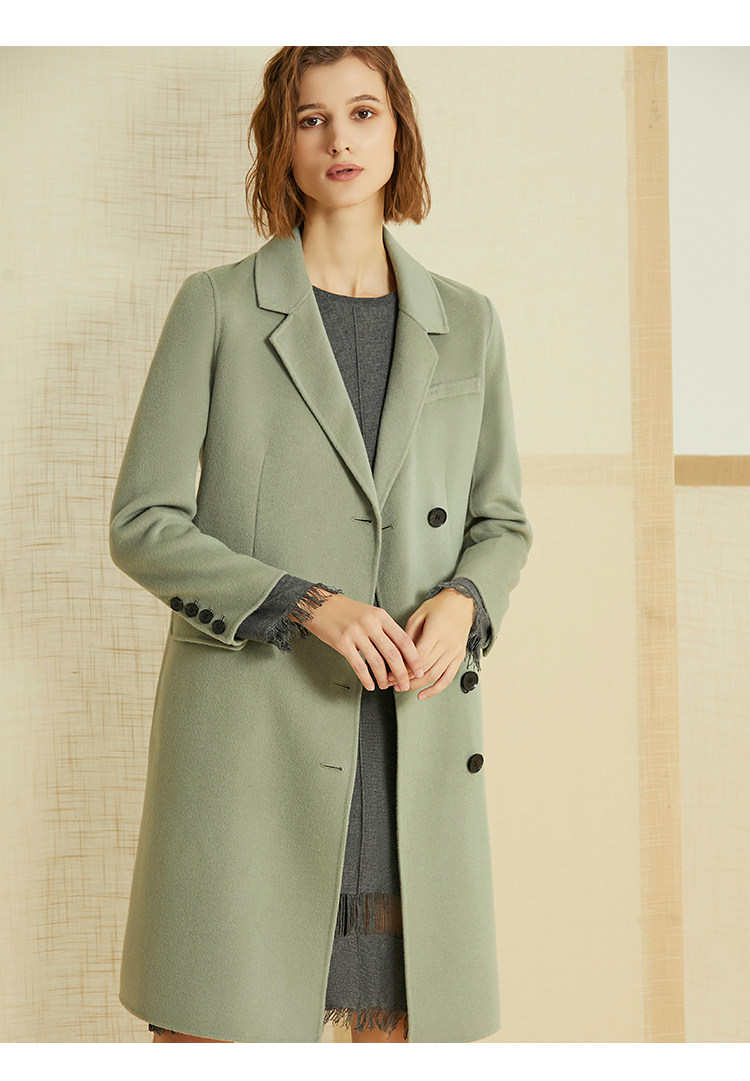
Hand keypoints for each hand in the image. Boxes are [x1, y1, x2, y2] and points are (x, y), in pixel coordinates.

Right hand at [303, 593, 426, 693]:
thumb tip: (402, 652)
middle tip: (405, 686)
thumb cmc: (347, 611)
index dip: (414, 658)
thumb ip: (385, 629)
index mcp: (381, 616)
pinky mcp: (342, 643)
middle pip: (393, 654)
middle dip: (402, 673)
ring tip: (386, 687)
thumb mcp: (370, 614)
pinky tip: (370, 685)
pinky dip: (366, 679)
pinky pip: (358, 666)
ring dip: (384, 678)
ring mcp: (356, 633)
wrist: (320, 605)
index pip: (404, 640)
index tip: (420, 670)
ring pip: (376, 662)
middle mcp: (370, 624)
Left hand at [386, 588, 474, 700]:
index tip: (391, 673)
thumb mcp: (418, 615)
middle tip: (392, 682)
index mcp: (436, 631)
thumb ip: (408, 635)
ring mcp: (455, 652)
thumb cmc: (438, 607)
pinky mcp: (459, 658)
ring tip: (403, 688)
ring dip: (417, 685)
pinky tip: (422, 694)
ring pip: (435, 675)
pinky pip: (448, 678)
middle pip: (425, 668)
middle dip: (407, 678)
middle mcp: (448, 643)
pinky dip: (435, 689)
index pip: (418, 656)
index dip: (403, 667)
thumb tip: (397, 655)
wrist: (461, 604)